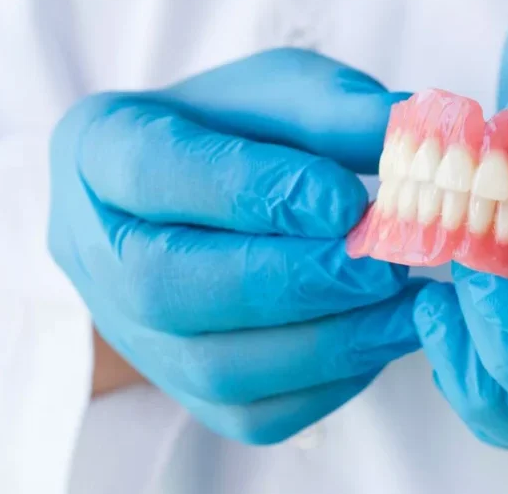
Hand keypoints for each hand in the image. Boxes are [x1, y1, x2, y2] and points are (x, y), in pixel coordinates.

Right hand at [49, 48, 421, 443]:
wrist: (206, 198)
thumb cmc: (236, 132)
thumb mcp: (280, 94)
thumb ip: (334, 110)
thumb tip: (410, 134)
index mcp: (99, 149)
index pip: (155, 171)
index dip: (252, 190)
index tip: (346, 201)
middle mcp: (97, 253)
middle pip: (170, 286)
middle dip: (292, 281)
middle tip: (383, 266)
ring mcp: (135, 333)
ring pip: (215, 366)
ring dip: (327, 342)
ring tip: (405, 309)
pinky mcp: (185, 388)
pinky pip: (254, 413)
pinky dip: (330, 383)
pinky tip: (380, 338)